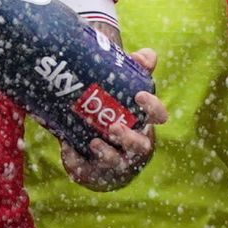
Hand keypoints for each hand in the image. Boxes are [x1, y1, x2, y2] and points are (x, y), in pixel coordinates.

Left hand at [60, 48, 168, 190]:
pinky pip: (87, 170)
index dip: (153, 108)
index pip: (159, 117)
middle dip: (129, 139)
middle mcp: (135, 145)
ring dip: (108, 154)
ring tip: (94, 142)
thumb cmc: (115, 112)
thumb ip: (137, 70)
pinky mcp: (94, 172)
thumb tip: (144, 56)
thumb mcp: (125, 90)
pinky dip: (78, 162)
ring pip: (117, 163)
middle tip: (114, 126)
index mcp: (145, 123)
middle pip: (141, 146)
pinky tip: (69, 149)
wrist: (91, 143)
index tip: (139, 95)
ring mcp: (116, 161)